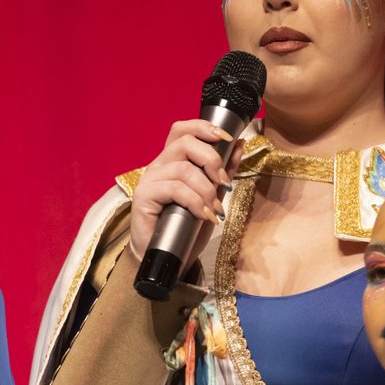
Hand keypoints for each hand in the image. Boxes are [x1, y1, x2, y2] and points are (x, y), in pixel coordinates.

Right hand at [129, 120, 244, 261]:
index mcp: (172, 161)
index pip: (182, 130)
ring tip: (214, 209)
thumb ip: (224, 170)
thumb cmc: (186, 227)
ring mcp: (149, 180)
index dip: (204, 128)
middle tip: (223, 183)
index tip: (227, 139)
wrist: (168, 257)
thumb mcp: (213, 195)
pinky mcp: (143, 196)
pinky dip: (195, 202)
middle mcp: (159, 165)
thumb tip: (240, 144)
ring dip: (206, 190)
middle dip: (212, 159)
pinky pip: (175, 189)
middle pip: (185, 143)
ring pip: (183, 169)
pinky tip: (204, 216)